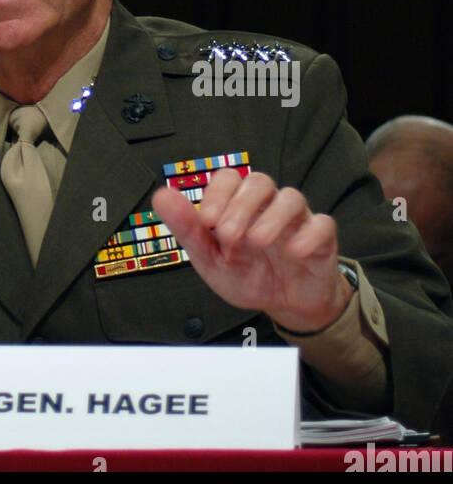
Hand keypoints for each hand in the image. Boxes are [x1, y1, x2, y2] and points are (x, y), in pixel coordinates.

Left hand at [152, 169, 353, 333]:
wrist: (284, 305)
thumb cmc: (246, 275)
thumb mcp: (210, 259)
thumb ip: (187, 229)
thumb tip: (161, 196)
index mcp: (239, 205)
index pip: (229, 178)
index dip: (217, 193)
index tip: (206, 221)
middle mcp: (268, 205)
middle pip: (259, 181)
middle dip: (241, 205)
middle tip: (229, 236)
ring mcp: (296, 220)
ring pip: (290, 197)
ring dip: (272, 217)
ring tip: (257, 242)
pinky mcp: (321, 239)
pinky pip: (322, 224)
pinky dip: (308, 235)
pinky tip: (293, 252)